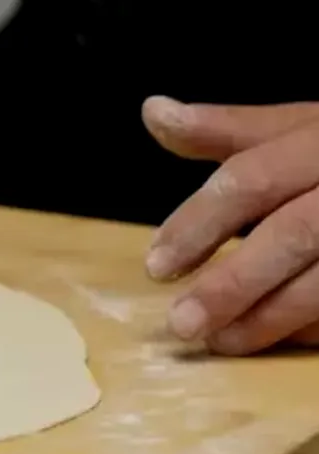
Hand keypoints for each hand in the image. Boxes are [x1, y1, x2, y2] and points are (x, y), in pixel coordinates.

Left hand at [142, 95, 318, 354]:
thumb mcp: (304, 127)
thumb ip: (227, 129)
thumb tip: (152, 111)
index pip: (253, 177)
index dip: (199, 222)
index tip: (155, 267)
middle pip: (296, 233)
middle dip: (234, 282)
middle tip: (180, 323)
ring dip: (271, 316)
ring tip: (219, 342)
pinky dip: (316, 326)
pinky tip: (280, 341)